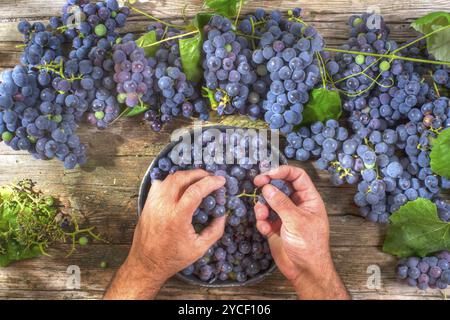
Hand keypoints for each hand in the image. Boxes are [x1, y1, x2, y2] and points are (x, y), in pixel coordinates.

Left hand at [104, 169, 225, 299]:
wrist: (146, 264)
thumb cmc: (173, 258)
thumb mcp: (199, 248)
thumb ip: (215, 231)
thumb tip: (223, 214)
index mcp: (177, 218)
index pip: (195, 191)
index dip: (210, 182)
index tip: (221, 181)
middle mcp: (163, 207)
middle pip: (182, 178)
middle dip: (199, 174)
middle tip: (210, 177)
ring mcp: (153, 203)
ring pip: (169, 178)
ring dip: (186, 175)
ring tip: (197, 180)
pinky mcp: (147, 204)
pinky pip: (159, 184)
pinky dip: (172, 181)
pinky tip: (180, 186)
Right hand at [254, 165, 348, 299]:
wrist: (304, 271)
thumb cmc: (309, 245)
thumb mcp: (296, 220)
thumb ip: (280, 203)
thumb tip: (267, 187)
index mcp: (309, 199)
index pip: (297, 176)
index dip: (283, 171)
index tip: (269, 173)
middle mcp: (297, 204)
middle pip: (280, 186)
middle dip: (268, 185)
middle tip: (257, 183)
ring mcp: (285, 215)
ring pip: (269, 201)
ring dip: (263, 206)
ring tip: (262, 216)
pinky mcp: (275, 226)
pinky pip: (264, 216)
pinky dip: (261, 221)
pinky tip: (265, 230)